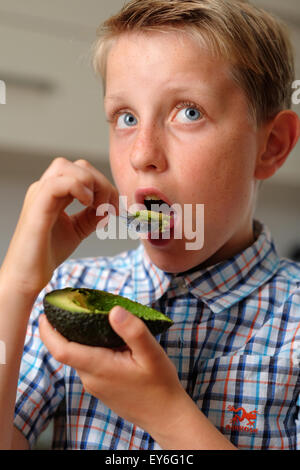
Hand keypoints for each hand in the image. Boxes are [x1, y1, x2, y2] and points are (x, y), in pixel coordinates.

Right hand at [0, 158, 118, 296]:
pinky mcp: (37, 207)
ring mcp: (39, 195)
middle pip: (79, 166)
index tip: (114, 208)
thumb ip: (91, 215)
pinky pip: (59, 183)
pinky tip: (87, 205)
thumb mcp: (77, 230)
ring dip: (91, 184)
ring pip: (67, 167)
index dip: (104, 185)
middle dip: (102, 183)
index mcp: (54, 192)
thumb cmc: (46, 254)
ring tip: (97, 207)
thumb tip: (108, 206)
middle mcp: (44, 188)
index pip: (82, 171)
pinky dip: (79, 189)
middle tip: (110, 208)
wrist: (27, 276)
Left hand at [39, 306, 186, 437]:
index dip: (48, 331)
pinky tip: (108, 340)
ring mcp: (94, 385)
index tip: (45, 314)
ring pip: (79, 356)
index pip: (61, 350)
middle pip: (67, 350)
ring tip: (94, 318)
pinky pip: (88, 364)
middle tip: (73, 306)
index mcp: (99, 367)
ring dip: (80, 339)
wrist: (165, 416)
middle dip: (64, 329)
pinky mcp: (100, 388)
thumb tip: (114, 311)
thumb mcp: (152, 353)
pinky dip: (91, 349)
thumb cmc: (160, 385)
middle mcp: (91, 378)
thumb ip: (133, 331)